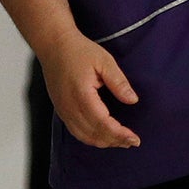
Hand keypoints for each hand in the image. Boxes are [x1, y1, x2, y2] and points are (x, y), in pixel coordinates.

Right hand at [40, 30, 139, 148]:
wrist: (53, 46)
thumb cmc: (79, 51)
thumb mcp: (104, 61)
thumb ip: (118, 82)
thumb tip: (132, 100)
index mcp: (81, 95)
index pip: (102, 123)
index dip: (119, 134)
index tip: (135, 139)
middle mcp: (69, 106)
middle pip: (93, 133)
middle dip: (114, 141)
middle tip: (133, 142)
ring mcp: (63, 110)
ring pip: (83, 135)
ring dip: (103, 142)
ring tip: (122, 141)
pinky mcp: (60, 110)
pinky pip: (75, 131)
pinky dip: (91, 138)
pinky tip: (104, 137)